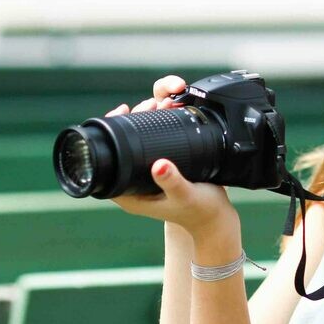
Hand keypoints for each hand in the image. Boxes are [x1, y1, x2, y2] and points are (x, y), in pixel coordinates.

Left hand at [104, 74, 237, 237]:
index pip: (106, 164)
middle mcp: (132, 186)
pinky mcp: (156, 172)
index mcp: (129, 196)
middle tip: (149, 105)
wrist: (217, 219)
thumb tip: (159, 165)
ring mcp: (144, 179)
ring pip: (134, 145)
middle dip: (130, 122)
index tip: (122, 112)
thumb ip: (172, 182)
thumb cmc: (201, 212)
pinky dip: (155, 128)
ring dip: (144, 122)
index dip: (110, 136)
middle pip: (119, 149)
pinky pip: (148, 146)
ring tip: (160, 104)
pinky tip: (165, 113)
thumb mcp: (186, 195)